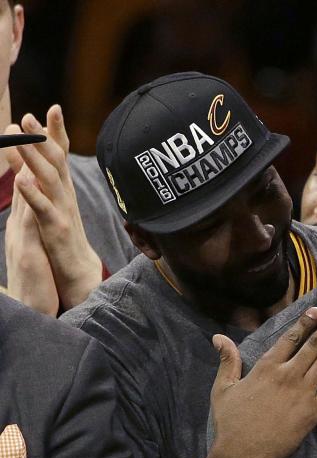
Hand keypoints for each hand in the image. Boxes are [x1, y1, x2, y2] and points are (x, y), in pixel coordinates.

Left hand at [5, 106, 102, 309]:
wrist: (79, 274)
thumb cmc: (62, 240)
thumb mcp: (50, 207)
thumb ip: (37, 181)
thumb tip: (26, 158)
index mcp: (63, 191)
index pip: (60, 157)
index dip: (56, 133)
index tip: (52, 108)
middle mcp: (66, 197)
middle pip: (57, 162)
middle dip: (44, 137)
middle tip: (30, 115)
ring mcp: (63, 213)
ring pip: (49, 181)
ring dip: (34, 158)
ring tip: (20, 138)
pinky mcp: (57, 231)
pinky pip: (44, 211)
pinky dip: (34, 195)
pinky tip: (22, 181)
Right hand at [207, 304, 316, 457]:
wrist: (242, 454)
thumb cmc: (231, 423)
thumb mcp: (223, 388)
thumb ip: (227, 361)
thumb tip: (218, 337)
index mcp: (266, 367)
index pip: (291, 337)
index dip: (307, 322)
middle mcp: (288, 374)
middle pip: (315, 343)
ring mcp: (303, 391)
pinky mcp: (314, 410)